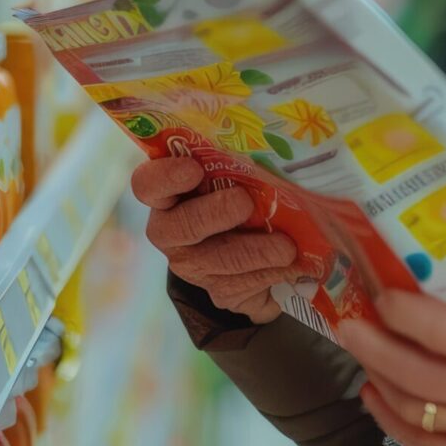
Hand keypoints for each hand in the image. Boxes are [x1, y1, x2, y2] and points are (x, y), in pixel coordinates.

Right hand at [130, 157, 303, 323]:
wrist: (255, 257)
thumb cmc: (241, 198)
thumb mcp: (235, 178)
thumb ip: (237, 166)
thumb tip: (272, 153)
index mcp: (169, 196)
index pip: (149, 184)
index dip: (166, 177)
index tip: (194, 169)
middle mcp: (172, 232)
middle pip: (182, 226)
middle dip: (216, 213)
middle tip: (245, 202)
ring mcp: (194, 266)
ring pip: (220, 260)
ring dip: (257, 251)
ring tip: (286, 246)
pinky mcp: (221, 292)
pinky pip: (246, 284)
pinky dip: (275, 272)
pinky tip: (296, 264)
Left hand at [340, 291, 445, 445]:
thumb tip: (426, 295)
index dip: (408, 313)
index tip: (383, 297)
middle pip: (419, 370)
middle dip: (375, 344)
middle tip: (351, 324)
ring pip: (411, 404)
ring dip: (379, 374)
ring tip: (363, 351)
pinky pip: (418, 439)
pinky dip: (388, 416)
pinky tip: (374, 393)